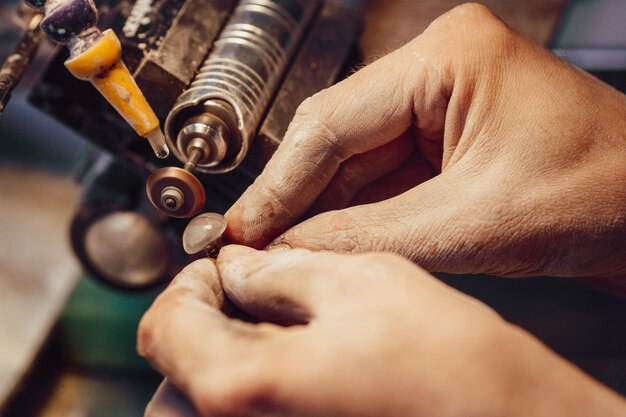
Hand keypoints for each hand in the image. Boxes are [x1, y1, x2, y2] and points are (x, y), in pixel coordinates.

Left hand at [138, 246, 625, 416]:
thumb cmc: (454, 369)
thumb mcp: (362, 284)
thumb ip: (282, 270)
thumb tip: (240, 265)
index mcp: (244, 390)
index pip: (165, 325)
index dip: (191, 283)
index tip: (223, 268)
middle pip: (176, 371)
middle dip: (206, 322)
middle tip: (251, 294)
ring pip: (203, 401)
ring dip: (225, 358)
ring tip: (280, 330)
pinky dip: (250, 390)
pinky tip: (298, 365)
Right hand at [225, 3, 625, 279]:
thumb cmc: (602, 192)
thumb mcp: (473, 224)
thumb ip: (371, 237)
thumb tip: (294, 248)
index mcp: (447, 57)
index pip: (332, 120)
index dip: (282, 183)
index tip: (247, 227)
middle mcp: (438, 67)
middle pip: (337, 136)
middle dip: (295, 196)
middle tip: (252, 242)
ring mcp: (440, 100)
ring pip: (355, 158)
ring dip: (321, 207)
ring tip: (281, 249)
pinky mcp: (446, 134)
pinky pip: (383, 174)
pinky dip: (355, 211)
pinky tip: (326, 240)